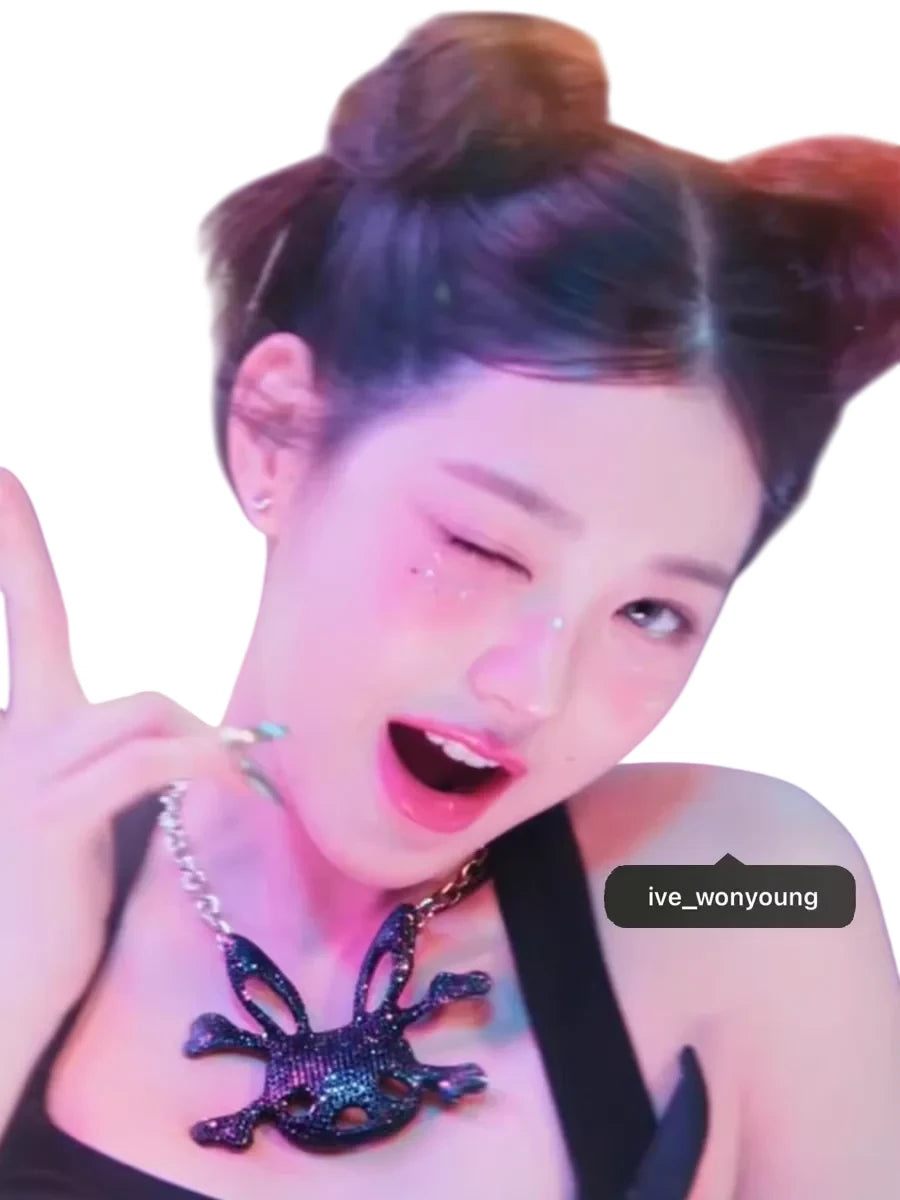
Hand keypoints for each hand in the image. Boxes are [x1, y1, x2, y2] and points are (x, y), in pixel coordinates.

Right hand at [0, 468, 255, 1015]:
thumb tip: (189, 740)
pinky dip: (205, 765)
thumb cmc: (44, 910)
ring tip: (234, 774)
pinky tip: (237, 790)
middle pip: (43, 624)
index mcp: (19, 732)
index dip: (10, 553)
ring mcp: (22, 772)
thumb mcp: (79, 822)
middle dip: (18, 550)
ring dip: (197, 732)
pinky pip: (148, 759)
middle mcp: (10, 736)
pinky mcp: (49, 817)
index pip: (21, 625)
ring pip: (139, 706)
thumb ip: (117, 763)